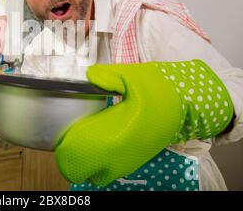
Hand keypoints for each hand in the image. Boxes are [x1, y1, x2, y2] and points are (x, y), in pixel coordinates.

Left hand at [54, 60, 232, 185]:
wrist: (187, 100)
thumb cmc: (159, 88)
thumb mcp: (133, 75)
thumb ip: (108, 76)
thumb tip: (88, 76)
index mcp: (121, 134)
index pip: (87, 156)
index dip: (71, 151)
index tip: (64, 136)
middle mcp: (125, 154)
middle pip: (91, 173)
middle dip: (77, 159)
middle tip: (70, 138)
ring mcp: (132, 160)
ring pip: (102, 174)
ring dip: (89, 161)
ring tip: (82, 139)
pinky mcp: (137, 159)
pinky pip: (112, 169)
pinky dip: (100, 160)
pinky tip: (98, 140)